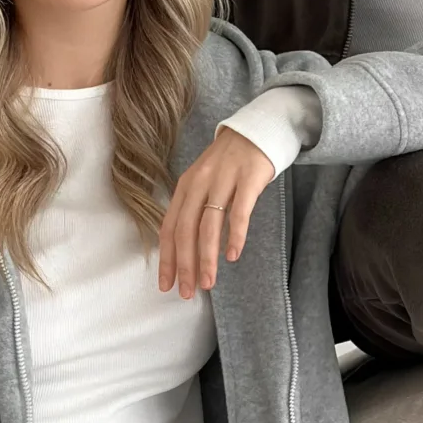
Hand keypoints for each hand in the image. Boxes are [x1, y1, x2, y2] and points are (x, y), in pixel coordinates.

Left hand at [158, 127, 273, 297]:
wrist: (256, 131)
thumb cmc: (230, 164)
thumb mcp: (204, 182)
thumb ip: (195, 210)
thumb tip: (188, 251)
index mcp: (185, 186)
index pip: (169, 227)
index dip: (167, 258)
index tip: (166, 284)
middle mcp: (200, 183)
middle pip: (186, 229)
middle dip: (184, 264)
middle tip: (187, 291)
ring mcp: (223, 179)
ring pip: (209, 224)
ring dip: (207, 257)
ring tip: (209, 282)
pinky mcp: (248, 178)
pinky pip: (239, 212)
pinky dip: (235, 235)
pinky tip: (233, 255)